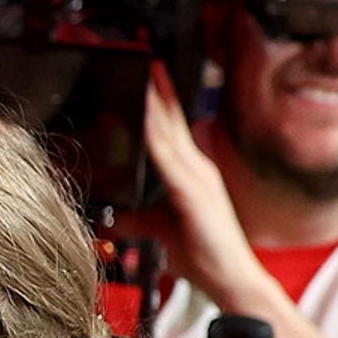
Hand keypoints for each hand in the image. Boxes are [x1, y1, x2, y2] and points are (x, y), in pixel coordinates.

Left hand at [117, 61, 272, 309]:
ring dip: (156, 101)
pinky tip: (145, 119)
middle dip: (157, 88)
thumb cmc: (200, 255)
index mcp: (189, 171)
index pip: (170, 127)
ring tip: (144, 72)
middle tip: (142, 56)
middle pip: (171, 120)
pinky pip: (170, 158)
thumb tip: (108, 217)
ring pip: (171, 131)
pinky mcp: (194, 192)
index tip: (144, 72)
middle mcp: (196, 167)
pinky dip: (156, 136)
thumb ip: (134, 218)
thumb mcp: (157, 229)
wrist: (229, 281)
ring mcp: (198, 177)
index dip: (159, 98)